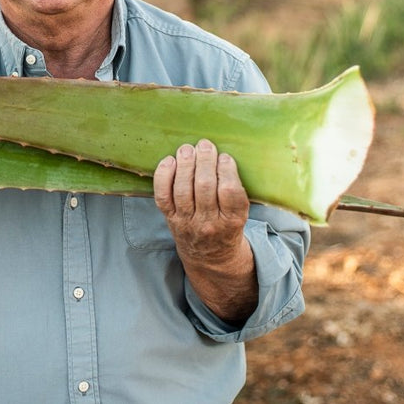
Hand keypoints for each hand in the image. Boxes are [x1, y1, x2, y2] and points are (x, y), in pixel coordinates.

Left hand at [153, 138, 257, 322]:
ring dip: (185, 165)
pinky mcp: (170, 219)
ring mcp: (187, 221)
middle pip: (204, 188)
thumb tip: (222, 156)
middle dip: (204, 161)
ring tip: (187, 149)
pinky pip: (163, 196)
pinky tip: (169, 161)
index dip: (226, 171)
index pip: (230, 193)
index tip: (225, 157)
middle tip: (205, 145)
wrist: (210, 258)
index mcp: (232, 221)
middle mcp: (208, 223)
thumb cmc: (228, 228)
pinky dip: (163, 177)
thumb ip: (234, 191)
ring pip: (183, 190)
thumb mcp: (241, 215)